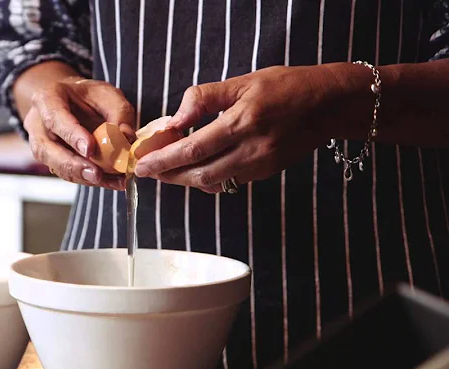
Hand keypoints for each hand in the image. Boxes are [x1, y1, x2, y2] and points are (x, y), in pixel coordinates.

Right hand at [25, 77, 135, 189]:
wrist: (72, 102)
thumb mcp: (108, 94)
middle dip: (72, 164)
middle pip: (46, 149)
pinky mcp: (52, 161)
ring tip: (108, 180)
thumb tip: (127, 137)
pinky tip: (110, 181)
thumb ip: (119, 112)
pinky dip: (88, 180)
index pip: (55, 118)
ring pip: (54, 165)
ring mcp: (41, 145)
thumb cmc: (87, 96)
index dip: (71, 135)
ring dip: (81, 176)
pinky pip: (66, 173)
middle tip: (96, 174)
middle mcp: (38, 124)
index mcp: (47, 98)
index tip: (90, 150)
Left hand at [133, 64, 371, 192]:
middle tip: (148, 172)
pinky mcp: (267, 173)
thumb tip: (175, 118)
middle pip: (200, 174)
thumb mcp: (242, 82)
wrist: (329, 105)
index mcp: (243, 122)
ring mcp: (260, 165)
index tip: (143, 164)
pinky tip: (196, 169)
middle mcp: (251, 149)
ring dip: (186, 180)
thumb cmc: (285, 86)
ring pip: (214, 183)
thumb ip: (204, 98)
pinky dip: (208, 179)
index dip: (164, 160)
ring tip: (166, 172)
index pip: (193, 148)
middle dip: (170, 176)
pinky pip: (229, 182)